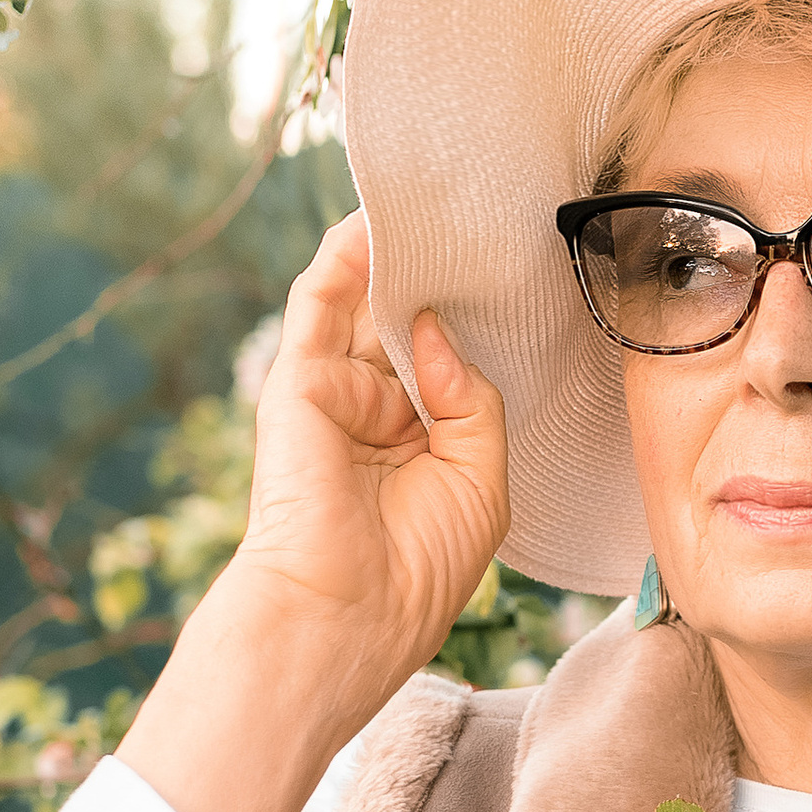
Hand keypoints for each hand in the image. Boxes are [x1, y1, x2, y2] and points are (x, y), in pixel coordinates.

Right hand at [225, 211, 509, 693]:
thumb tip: (431, 329)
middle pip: (406, 326)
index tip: (513, 268)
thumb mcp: (482, 478)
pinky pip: (320, 305)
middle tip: (477, 213)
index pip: (447, 363)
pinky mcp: (298, 383)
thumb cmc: (419, 568)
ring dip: (392, 254)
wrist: (346, 616)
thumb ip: (472, 398)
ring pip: (364, 307)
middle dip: (439, 276)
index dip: (476, 320)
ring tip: (431, 194)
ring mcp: (335, 396)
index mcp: (422, 444)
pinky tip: (373, 219)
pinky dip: (343, 259)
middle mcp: (377, 415)